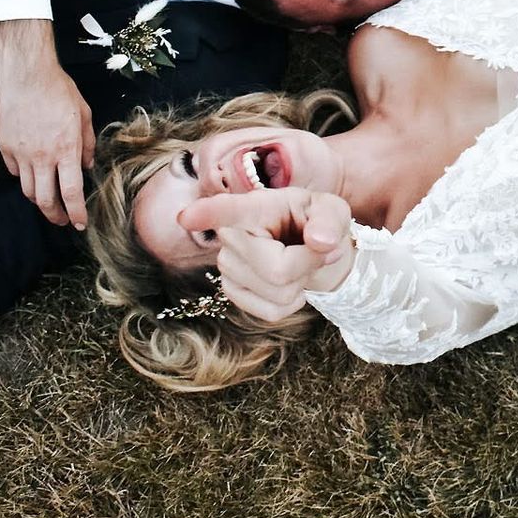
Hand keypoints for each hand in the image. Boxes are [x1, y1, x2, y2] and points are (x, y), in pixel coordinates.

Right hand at [0, 20, 94, 228]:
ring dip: (38, 200)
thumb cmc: (59, 90)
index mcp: (66, 150)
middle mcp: (42, 156)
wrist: (27, 73)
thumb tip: (87, 165)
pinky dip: (23, 177)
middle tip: (61, 220)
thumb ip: (87, 143)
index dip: (76, 213)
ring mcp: (21, 152)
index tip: (79, 224)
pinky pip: (14, 171)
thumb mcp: (84, 115)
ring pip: (27, 189)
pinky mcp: (5, 146)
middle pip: (45, 200)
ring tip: (47, 200)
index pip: (71, 193)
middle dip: (55, 216)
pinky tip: (31, 174)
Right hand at [179, 187, 355, 318]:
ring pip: (279, 294)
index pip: (229, 210)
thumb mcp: (331, 211)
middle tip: (313, 247)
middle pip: (279, 270)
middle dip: (309, 265)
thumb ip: (330, 221)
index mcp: (254, 207)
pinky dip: (293, 301)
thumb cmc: (314, 222)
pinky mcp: (231, 290)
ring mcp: (226, 265)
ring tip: (298, 260)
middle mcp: (230, 234)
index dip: (207, 214)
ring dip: (301, 283)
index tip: (186, 217)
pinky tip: (288, 281)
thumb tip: (321, 242)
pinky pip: (274, 311)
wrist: (305, 245)